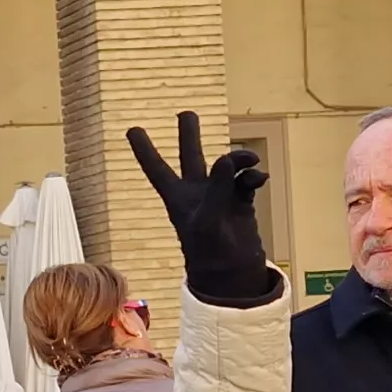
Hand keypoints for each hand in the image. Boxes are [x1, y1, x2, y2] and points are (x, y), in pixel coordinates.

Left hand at [126, 111, 273, 306]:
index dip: (145, 149)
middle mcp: (198, 194)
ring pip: (225, 165)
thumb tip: (227, 158)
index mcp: (178, 199)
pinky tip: (259, 177)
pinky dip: (253, 175)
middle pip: (191, 157)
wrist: (233, 277)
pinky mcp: (241, 203)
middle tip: (186, 113)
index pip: (157, 169)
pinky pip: (247, 179)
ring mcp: (220, 197)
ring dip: (238, 156)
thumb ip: (217, 186)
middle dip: (189, 135)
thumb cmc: (211, 253)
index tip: (132, 129)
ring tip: (250, 159)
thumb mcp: (209, 220)